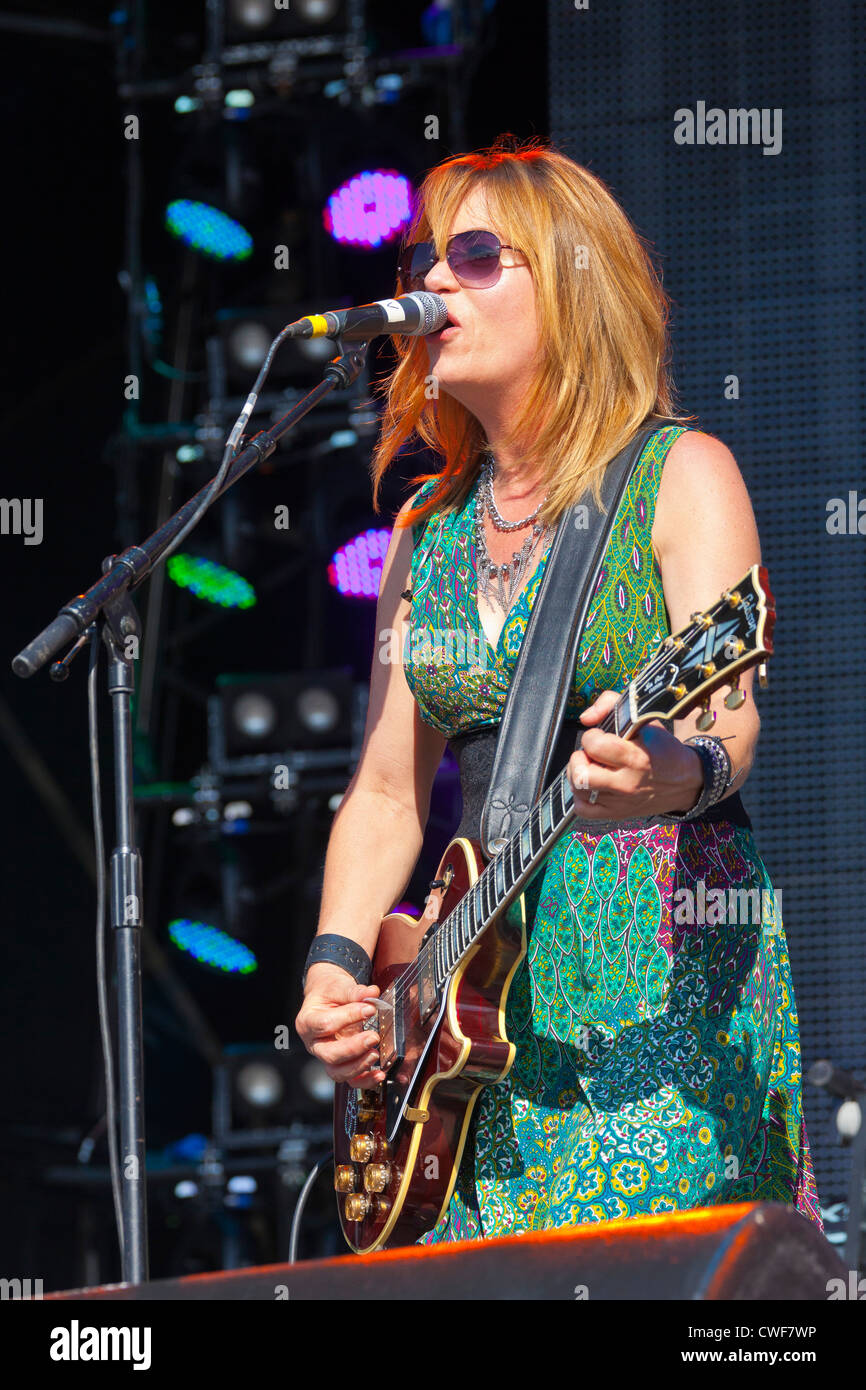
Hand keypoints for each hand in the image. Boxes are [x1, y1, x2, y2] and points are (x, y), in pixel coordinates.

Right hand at [295, 963, 384, 1088]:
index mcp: (308, 1022)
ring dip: (359, 1066)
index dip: (349, 1017)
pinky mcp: (341, 1065)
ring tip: (375, 1053)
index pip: (326, 1024)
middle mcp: (314, 1044)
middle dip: (353, 1048)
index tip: (369, 1008)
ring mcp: (327, 1057)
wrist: (328, 998)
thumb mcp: (338, 986)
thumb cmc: (329, 993)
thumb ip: (354, 992)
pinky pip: (351, 1080)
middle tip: (373, 1036)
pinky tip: (379, 1073)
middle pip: (329, 1054)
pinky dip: (366, 1080)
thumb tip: (371, 993)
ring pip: (338, 1072)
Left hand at [567, 690, 703, 820]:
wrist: (686, 781)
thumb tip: (585, 718)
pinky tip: (591, 786)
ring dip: (578, 775)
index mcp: (635, 757)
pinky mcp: (617, 814)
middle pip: (582, 774)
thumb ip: (611, 705)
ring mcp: (620, 801)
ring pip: (579, 790)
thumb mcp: (645, 720)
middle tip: (589, 754)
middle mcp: (626, 783)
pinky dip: (580, 797)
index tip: (599, 735)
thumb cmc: (662, 749)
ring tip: (590, 767)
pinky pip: (583, 810)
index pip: (596, 746)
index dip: (591, 736)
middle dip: (579, 758)